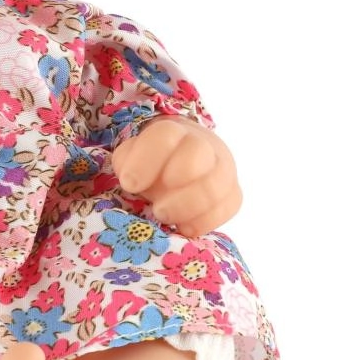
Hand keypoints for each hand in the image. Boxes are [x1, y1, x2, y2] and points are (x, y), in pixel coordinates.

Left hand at [111, 117, 241, 237]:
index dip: (146, 161)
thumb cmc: (152, 162)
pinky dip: (206, 221)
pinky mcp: (233, 194)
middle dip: (175, 180)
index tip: (129, 185)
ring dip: (190, 206)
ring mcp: (222, 169)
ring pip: (218, 183)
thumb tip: (131, 180)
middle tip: (157, 208)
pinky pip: (229, 206)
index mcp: (174, 132)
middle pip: (199, 152)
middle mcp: (203, 145)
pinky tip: (184, 228)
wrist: (181, 162)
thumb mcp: (132, 157)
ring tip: (166, 217)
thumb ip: (126, 163)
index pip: (165, 136)